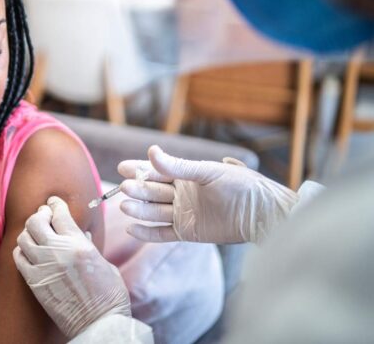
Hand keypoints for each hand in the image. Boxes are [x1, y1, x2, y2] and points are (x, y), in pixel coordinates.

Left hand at [13, 196, 130, 338]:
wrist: (99, 323)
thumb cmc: (109, 295)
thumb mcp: (104, 263)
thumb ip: (89, 245)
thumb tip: (82, 234)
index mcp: (79, 243)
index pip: (59, 213)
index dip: (55, 204)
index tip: (53, 203)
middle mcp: (58, 251)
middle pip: (36, 221)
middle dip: (40, 215)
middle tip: (43, 216)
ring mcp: (43, 266)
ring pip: (24, 237)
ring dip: (29, 232)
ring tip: (36, 234)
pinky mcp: (34, 282)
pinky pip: (18, 258)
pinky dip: (21, 251)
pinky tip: (29, 252)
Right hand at [118, 145, 299, 243]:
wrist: (263, 214)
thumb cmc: (241, 186)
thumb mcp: (208, 172)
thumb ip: (178, 166)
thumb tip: (151, 152)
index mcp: (186, 175)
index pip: (157, 171)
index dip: (140, 169)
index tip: (123, 167)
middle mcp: (181, 194)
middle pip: (153, 192)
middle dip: (138, 190)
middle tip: (125, 188)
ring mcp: (183, 213)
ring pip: (154, 212)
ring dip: (140, 210)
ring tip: (125, 207)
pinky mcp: (187, 232)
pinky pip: (162, 233)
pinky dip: (147, 233)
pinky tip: (132, 228)